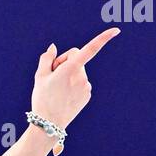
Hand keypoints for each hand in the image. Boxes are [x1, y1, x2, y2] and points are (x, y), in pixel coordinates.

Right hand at [31, 28, 119, 149]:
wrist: (49, 125)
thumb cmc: (43, 99)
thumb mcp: (39, 77)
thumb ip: (47, 58)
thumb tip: (53, 47)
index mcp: (71, 69)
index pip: (90, 49)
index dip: (103, 38)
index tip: (116, 31)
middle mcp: (82, 76)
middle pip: (76, 58)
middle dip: (65, 62)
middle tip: (52, 75)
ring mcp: (86, 86)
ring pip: (78, 71)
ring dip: (69, 75)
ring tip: (57, 89)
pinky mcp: (87, 95)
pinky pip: (81, 82)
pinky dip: (73, 85)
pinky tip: (64, 96)